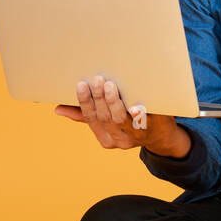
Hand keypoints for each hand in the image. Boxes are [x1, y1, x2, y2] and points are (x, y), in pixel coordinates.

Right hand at [54, 75, 190, 156]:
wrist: (163, 137)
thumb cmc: (130, 123)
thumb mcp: (107, 123)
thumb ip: (85, 116)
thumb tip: (58, 109)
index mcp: (105, 138)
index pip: (90, 118)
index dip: (84, 102)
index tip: (80, 84)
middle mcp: (119, 140)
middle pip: (105, 118)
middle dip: (99, 99)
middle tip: (96, 79)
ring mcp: (137, 136)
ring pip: (121, 120)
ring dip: (114, 102)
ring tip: (110, 85)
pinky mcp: (154, 128)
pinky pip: (145, 121)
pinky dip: (139, 115)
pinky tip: (135, 106)